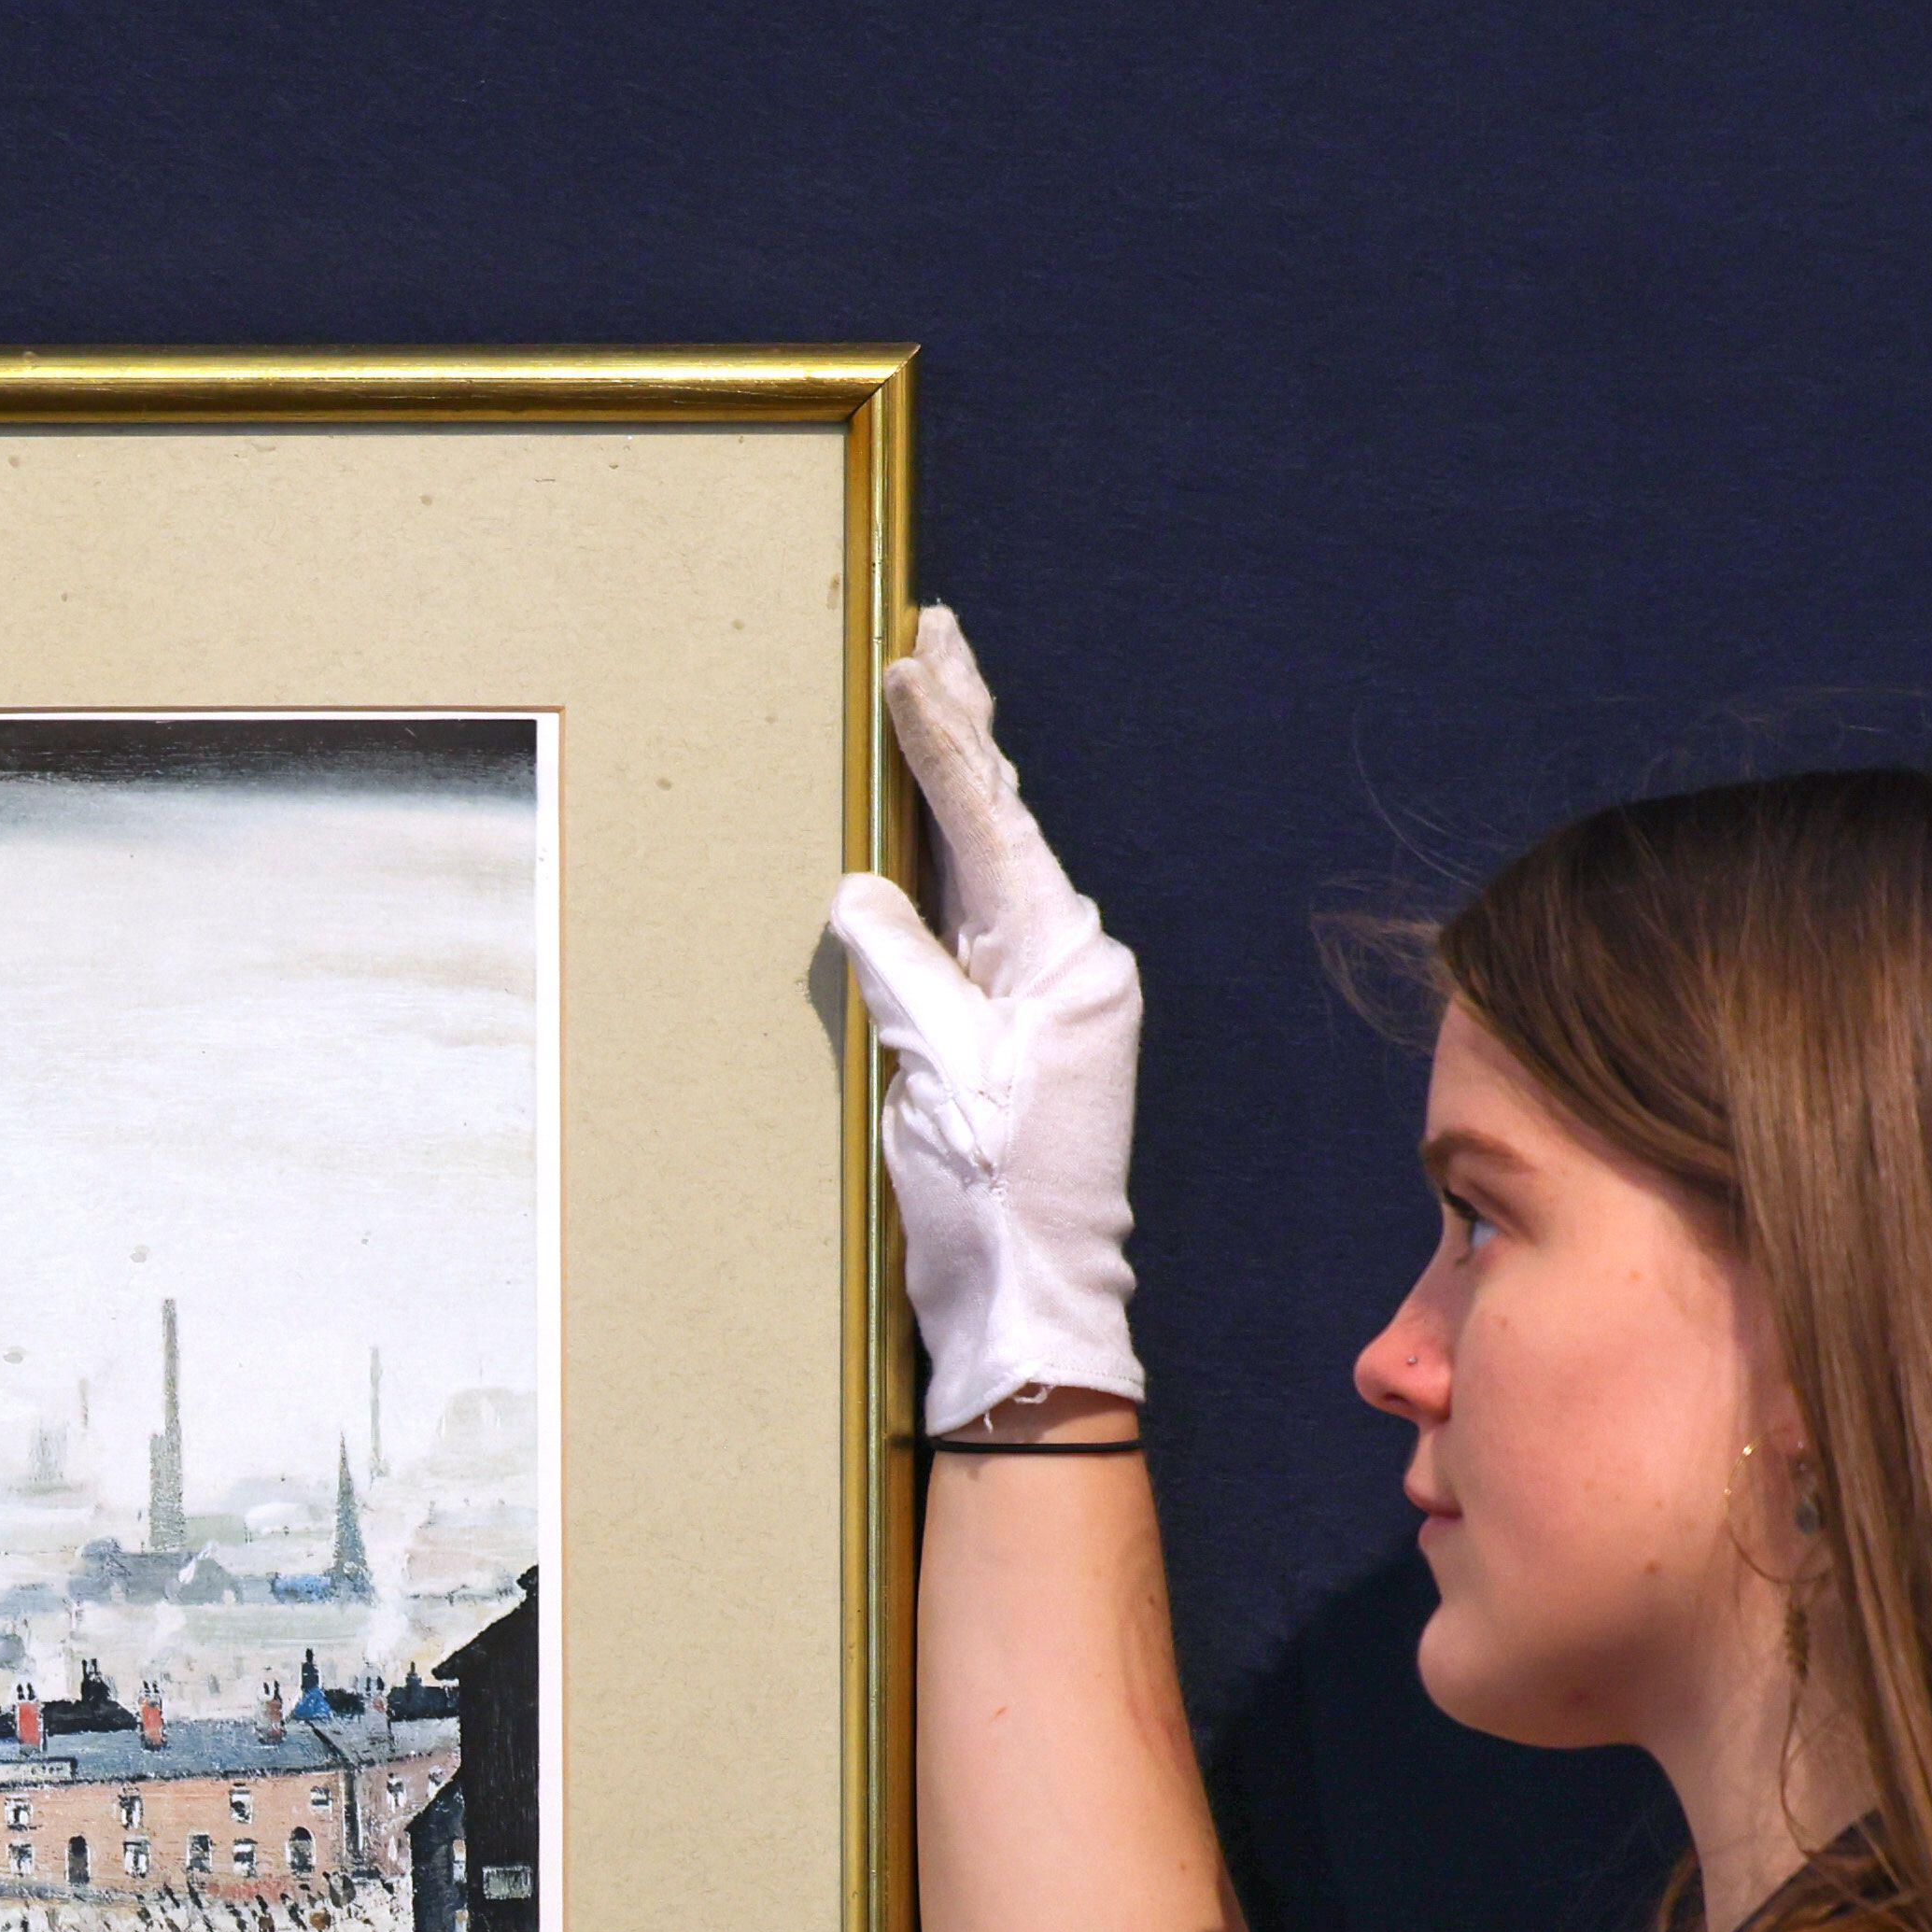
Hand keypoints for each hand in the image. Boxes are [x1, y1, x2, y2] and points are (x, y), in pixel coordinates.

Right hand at [820, 608, 1146, 1434]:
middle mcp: (1068, 962)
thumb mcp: (936, 1070)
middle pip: (1005, 821)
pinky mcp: (1015, 1029)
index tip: (908, 664)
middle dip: (966, 724)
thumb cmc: (995, 1196)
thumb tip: (862, 891)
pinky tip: (928, 826)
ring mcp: (1046, 994)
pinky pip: (975, 919)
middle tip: (939, 633)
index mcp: (1065, 960)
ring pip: (991, 861)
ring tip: (940, 693)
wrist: (1033, 1298)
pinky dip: (948, 857)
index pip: (991, 826)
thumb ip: (903, 969)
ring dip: (960, 778)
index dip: (941, 742)